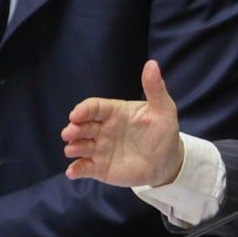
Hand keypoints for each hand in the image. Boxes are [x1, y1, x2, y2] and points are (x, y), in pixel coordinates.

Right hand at [62, 60, 184, 186]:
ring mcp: (99, 148)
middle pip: (82, 126)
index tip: (76, 114)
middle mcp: (102, 129)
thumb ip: (155, 89)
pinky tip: (72, 172)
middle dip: (73, 129)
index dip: (83, 110)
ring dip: (73, 147)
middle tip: (69, 133)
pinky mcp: (99, 167)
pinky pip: (84, 167)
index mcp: (114, 112)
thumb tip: (152, 64)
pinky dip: (75, 170)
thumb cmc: (163, 132)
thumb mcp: (163, 109)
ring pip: (80, 146)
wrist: (167, 162)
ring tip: (72, 150)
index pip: (94, 107)